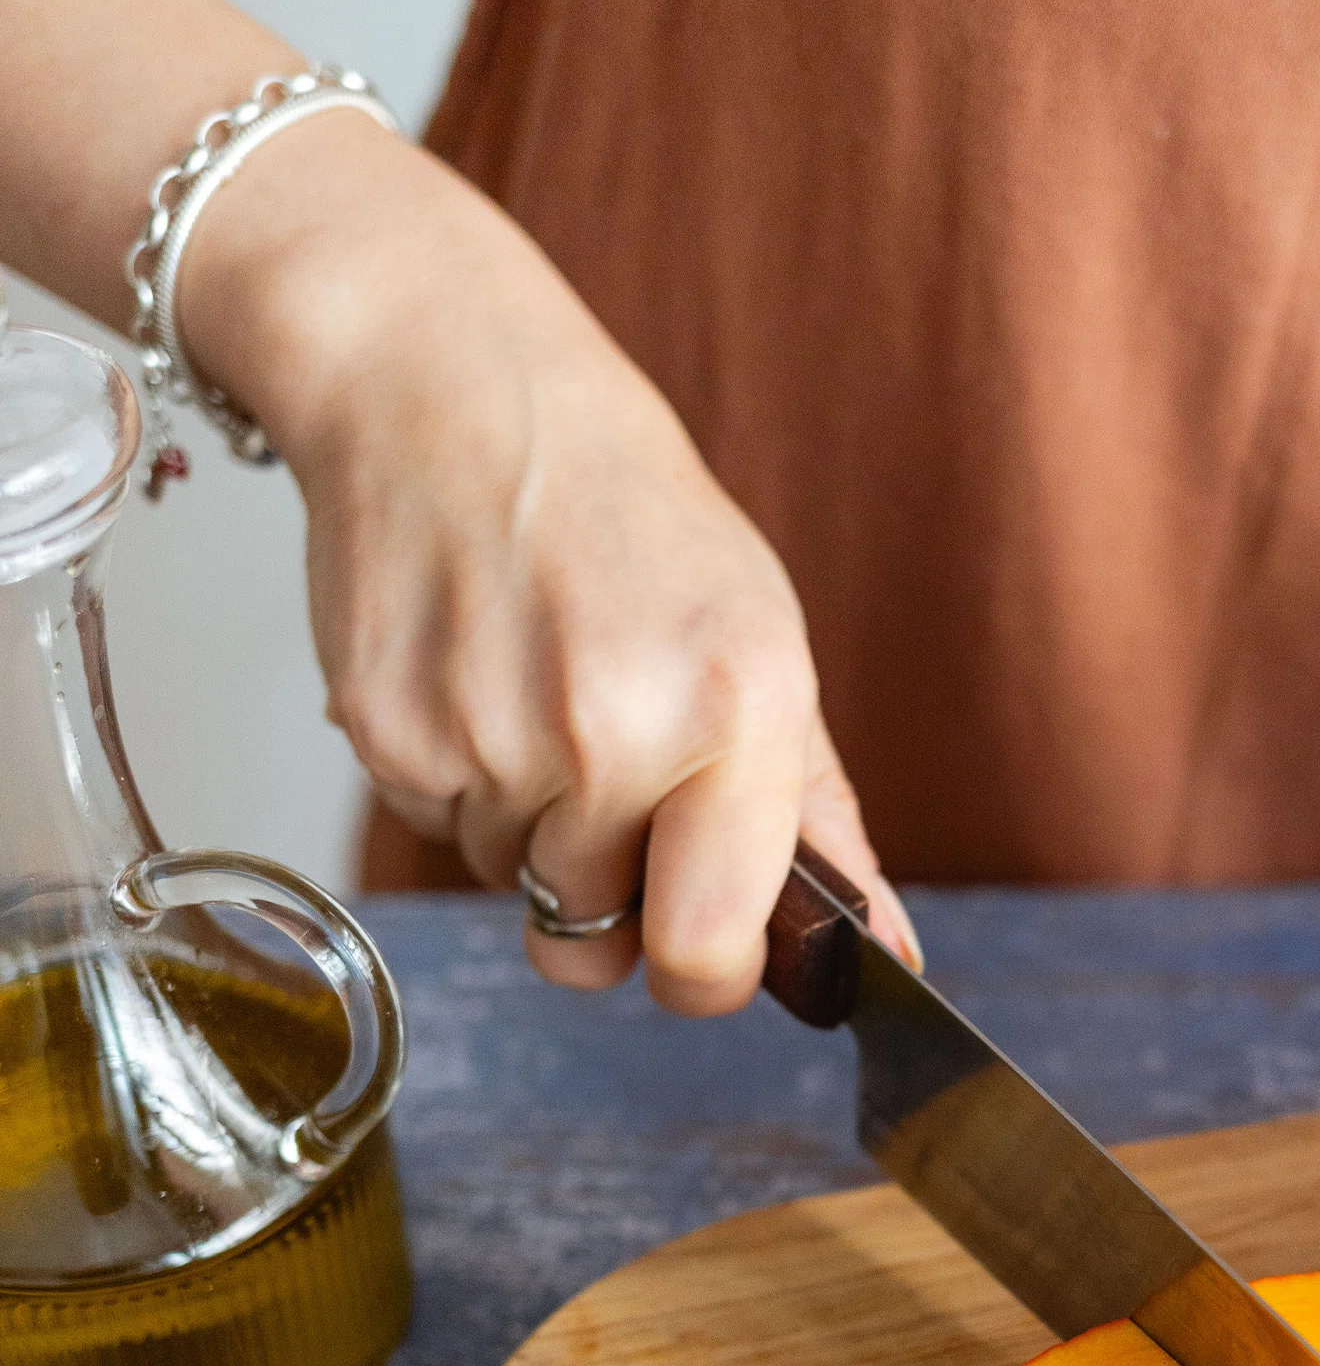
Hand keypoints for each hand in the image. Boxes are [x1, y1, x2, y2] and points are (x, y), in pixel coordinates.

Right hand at [180, 118, 911, 1011]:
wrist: (455, 390)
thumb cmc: (633, 518)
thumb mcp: (770, 646)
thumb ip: (820, 820)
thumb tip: (888, 954)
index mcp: (736, 710)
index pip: (707, 952)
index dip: (706, 975)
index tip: (706, 950)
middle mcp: (610, 733)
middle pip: (596, 945)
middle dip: (612, 899)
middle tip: (617, 783)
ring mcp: (487, 738)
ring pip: (516, 886)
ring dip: (536, 828)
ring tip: (546, 693)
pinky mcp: (384, 733)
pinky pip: (441, 830)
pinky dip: (465, 779)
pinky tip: (483, 673)